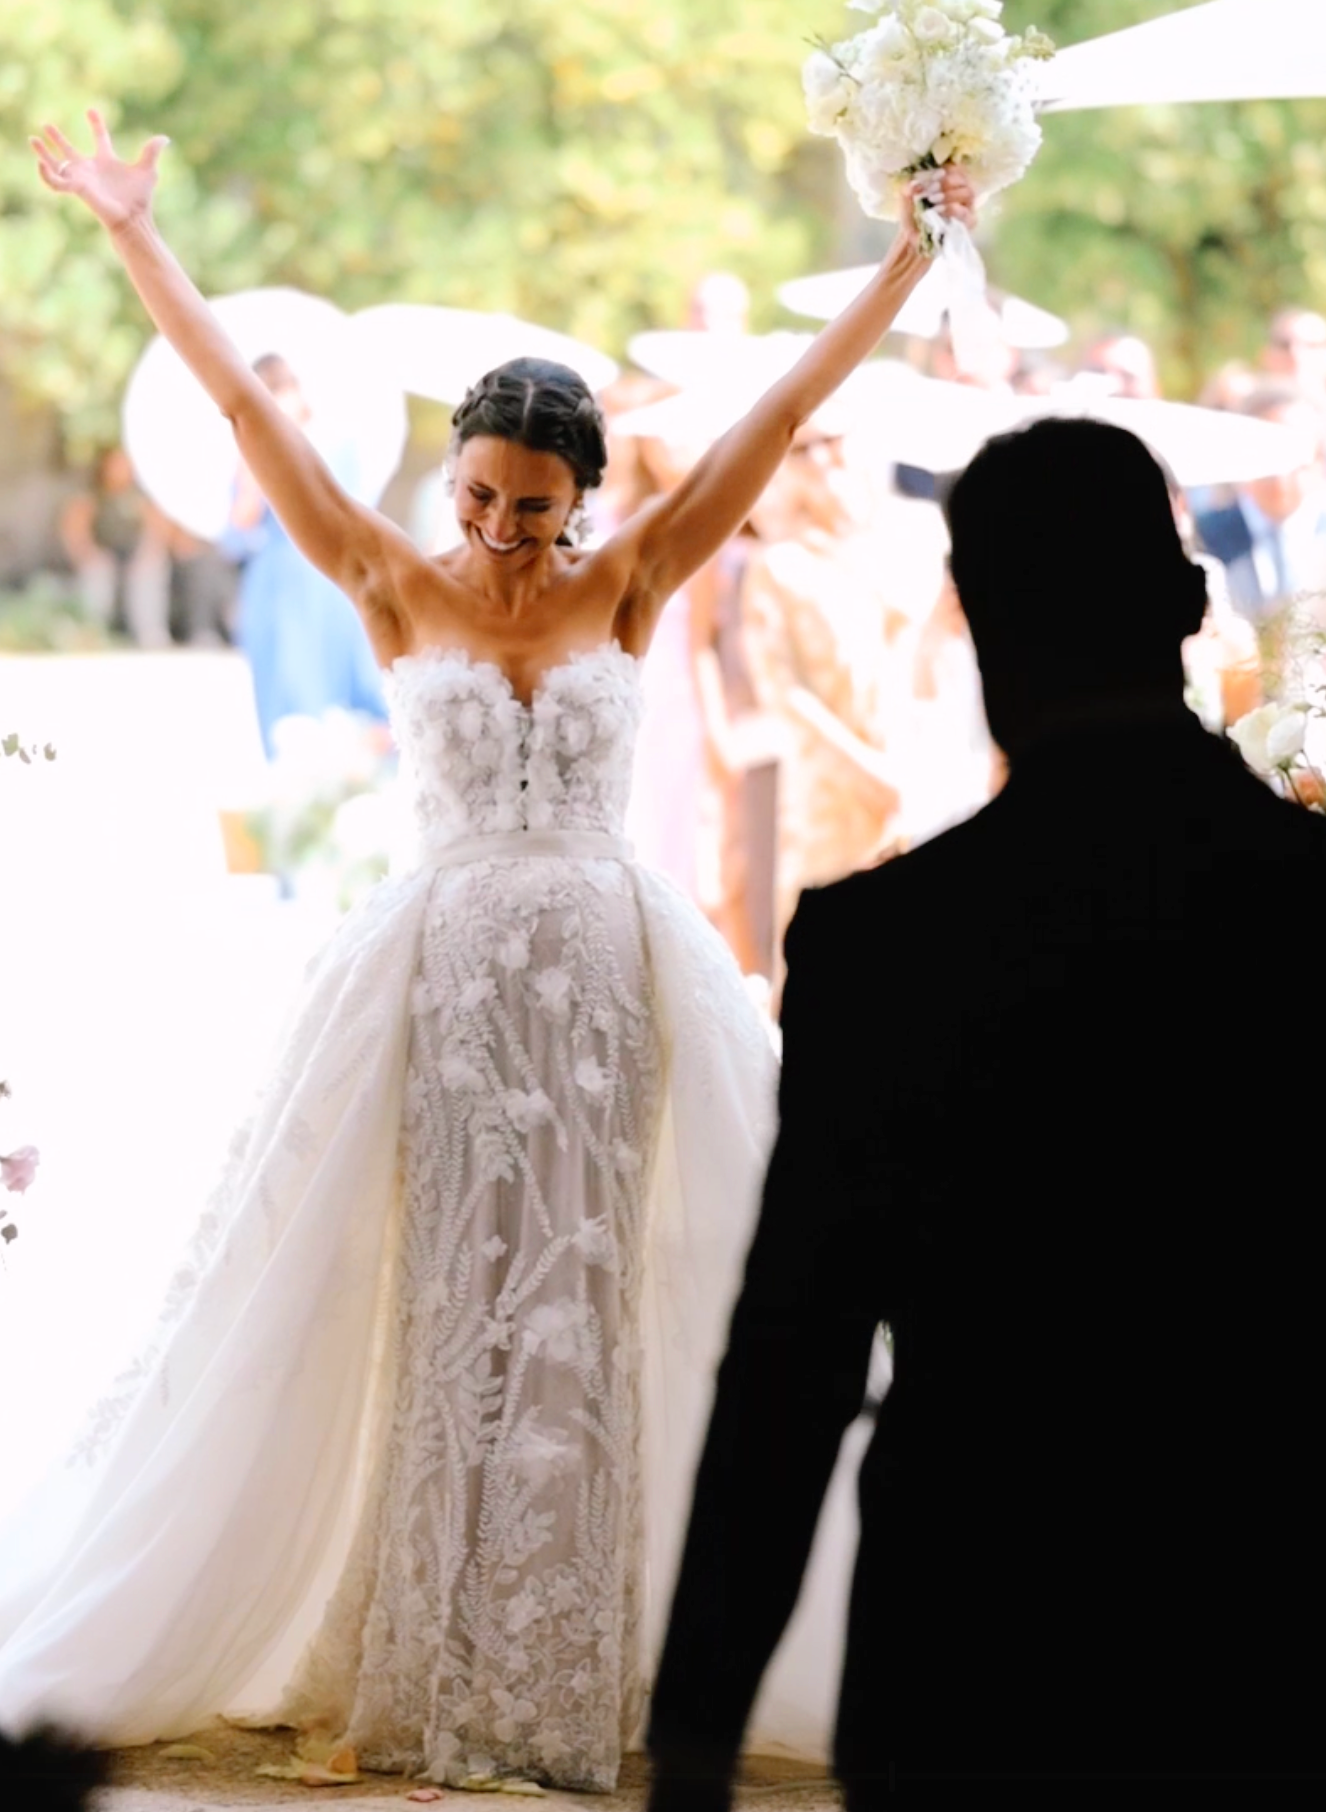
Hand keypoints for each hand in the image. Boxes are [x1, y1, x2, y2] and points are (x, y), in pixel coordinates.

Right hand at [30, 109, 168, 232]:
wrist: (133, 219)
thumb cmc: (140, 198)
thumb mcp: (147, 170)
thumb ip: (152, 152)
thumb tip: (165, 138)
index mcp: (107, 161)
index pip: (100, 138)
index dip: (96, 124)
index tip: (90, 110)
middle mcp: (92, 169)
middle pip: (71, 150)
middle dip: (58, 138)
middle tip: (46, 124)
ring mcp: (83, 178)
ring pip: (58, 163)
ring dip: (44, 153)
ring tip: (32, 139)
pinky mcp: (77, 188)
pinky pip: (56, 181)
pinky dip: (47, 173)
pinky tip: (40, 163)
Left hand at [899, 164, 977, 251]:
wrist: (913, 241)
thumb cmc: (913, 218)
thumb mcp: (906, 200)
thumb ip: (908, 188)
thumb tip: (915, 184)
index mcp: (949, 183)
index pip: (956, 168)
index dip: (947, 170)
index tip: (934, 176)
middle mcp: (961, 192)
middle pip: (963, 179)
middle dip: (947, 182)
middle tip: (931, 191)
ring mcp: (967, 207)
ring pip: (968, 193)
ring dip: (949, 195)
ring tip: (933, 201)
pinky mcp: (969, 223)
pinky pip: (966, 213)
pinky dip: (952, 209)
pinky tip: (939, 211)